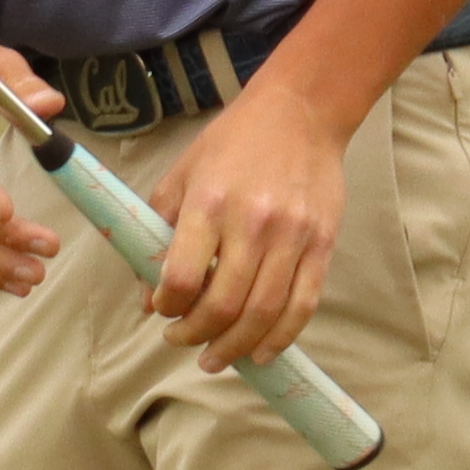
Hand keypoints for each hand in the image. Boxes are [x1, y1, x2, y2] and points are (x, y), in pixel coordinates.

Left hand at [151, 79, 344, 373]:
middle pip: (223, 305)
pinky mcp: (322, 244)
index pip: (181, 277)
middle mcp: (252, 223)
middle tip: (183, 341)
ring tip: (216, 357)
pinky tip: (260, 353)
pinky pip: (303, 305)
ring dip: (235, 347)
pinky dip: (280, 338)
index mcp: (209, 204)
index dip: (167, 306)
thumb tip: (147, 297)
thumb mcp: (182, 176)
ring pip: (263, 313)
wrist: (300, 112)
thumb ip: (158, 233)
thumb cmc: (232, 143)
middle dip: (196, 335)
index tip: (162, 310)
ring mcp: (292, 236)